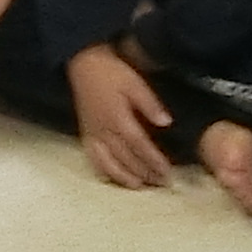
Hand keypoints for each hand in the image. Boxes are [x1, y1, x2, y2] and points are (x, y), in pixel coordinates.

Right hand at [69, 42, 174, 190]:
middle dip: (144, 172)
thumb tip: (167, 123)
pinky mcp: (85, 134)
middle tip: (161, 182)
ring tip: (140, 186)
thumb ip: (150, 104)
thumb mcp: (135, 83)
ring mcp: (92, 134)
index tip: (168, 172)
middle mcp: (103, 130)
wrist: (83, 65)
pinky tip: (114, 177)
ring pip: (108, 162)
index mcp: (117, 117)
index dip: (154, 160)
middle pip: (126, 158)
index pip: (139, 145)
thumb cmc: (112, 73)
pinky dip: (104, 171)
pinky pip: (92, 158)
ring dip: (125, 177)